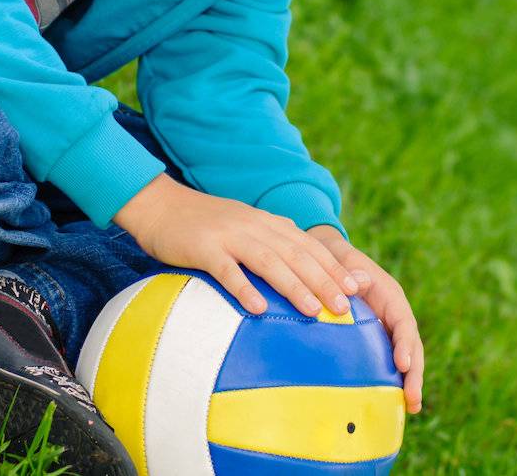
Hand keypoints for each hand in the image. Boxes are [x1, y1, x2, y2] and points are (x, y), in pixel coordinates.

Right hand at [114, 174, 360, 319]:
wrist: (160, 205)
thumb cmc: (203, 226)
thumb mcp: (243, 229)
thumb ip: (270, 245)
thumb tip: (301, 273)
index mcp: (267, 223)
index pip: (308, 246)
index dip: (333, 267)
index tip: (357, 289)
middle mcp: (254, 226)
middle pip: (296, 255)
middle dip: (324, 281)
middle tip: (346, 307)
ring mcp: (229, 236)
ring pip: (269, 262)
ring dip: (294, 287)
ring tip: (314, 311)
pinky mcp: (204, 248)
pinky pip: (227, 270)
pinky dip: (244, 288)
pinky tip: (258, 309)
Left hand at [308, 224, 423, 414]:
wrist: (331, 262)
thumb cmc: (337, 263)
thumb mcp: (344, 263)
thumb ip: (352, 272)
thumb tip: (359, 282)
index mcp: (391, 297)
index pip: (404, 323)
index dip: (405, 344)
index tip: (403, 364)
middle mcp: (395, 314)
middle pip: (412, 346)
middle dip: (414, 373)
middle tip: (413, 400)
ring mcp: (388, 328)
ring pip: (406, 356)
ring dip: (410, 381)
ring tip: (412, 408)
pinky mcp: (379, 339)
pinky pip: (391, 359)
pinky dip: (395, 379)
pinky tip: (394, 402)